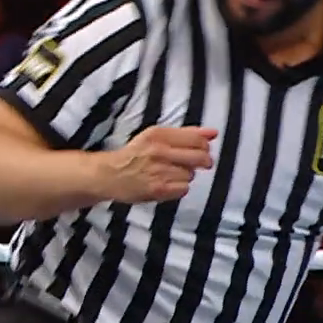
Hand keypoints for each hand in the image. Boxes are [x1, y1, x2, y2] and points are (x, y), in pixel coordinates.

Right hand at [98, 126, 217, 204]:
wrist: (109, 175)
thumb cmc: (134, 155)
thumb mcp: (156, 136)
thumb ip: (186, 133)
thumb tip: (213, 133)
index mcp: (158, 135)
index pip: (197, 138)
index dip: (204, 146)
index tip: (201, 150)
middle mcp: (159, 151)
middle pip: (199, 157)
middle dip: (203, 162)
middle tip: (196, 164)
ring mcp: (159, 171)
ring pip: (191, 174)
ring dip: (186, 175)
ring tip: (171, 174)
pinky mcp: (158, 189)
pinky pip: (184, 189)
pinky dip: (179, 188)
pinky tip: (168, 184)